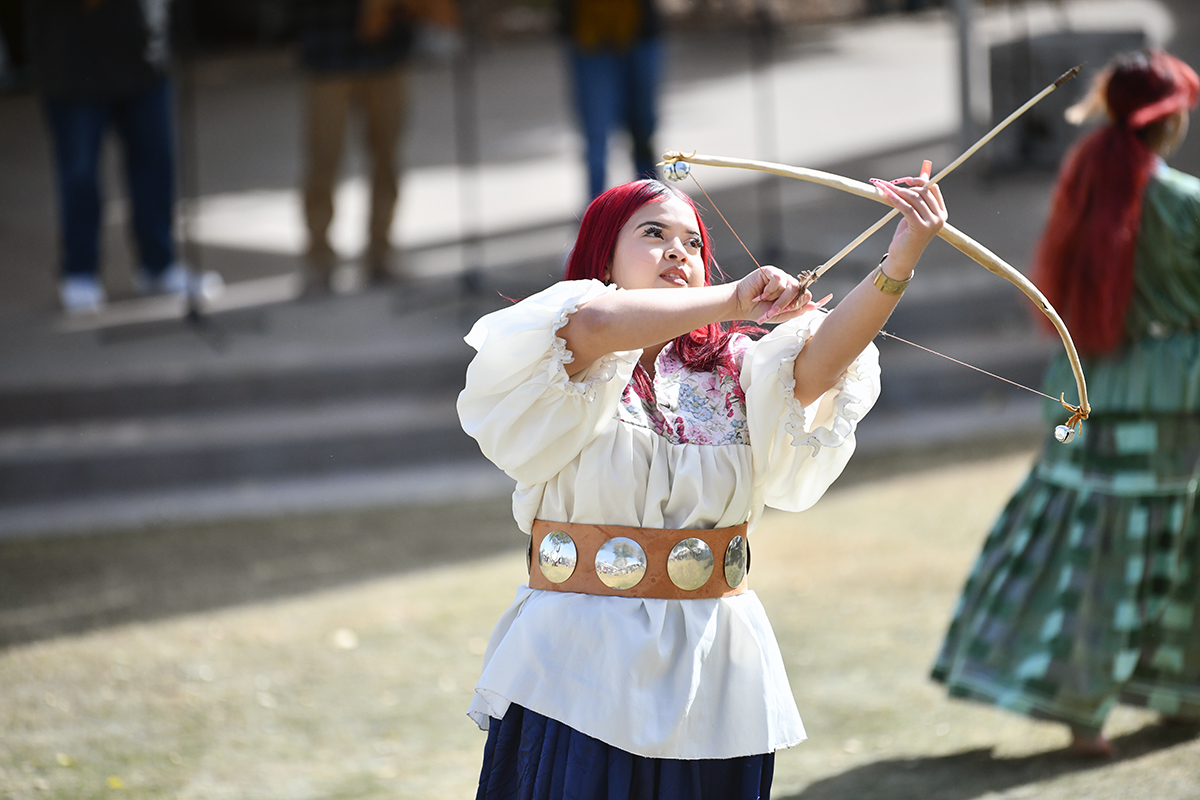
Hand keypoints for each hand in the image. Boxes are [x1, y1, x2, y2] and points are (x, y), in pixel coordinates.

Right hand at [733, 266, 830, 323]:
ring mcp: (781, 277)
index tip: (830, 297)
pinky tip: (761, 294)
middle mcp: (789, 285)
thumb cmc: (759, 310)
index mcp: (792, 295)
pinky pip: (779, 280)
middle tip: (773, 311)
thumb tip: (813, 305)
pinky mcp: (772, 272)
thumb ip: (796, 311)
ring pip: (790, 287)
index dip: (815, 297)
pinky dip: (770, 290)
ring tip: (764, 302)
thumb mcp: (779, 316)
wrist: (741, 305)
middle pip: (800, 293)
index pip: (807, 295)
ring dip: (777, 300)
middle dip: (787, 305)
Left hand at [869, 160, 947, 276]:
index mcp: (941, 213)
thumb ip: (915, 199)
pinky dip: (896, 200)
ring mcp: (931, 223)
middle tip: (891, 185)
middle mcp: (939, 217)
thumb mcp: (913, 215)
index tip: (905, 180)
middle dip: (906, 186)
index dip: (919, 181)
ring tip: (886, 189)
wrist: (903, 257)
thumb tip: (912, 179)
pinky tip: (888, 195)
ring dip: (898, 192)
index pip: (933, 189)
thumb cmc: (907, 235)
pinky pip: (907, 208)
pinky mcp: (920, 227)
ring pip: (914, 198)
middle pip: (923, 192)